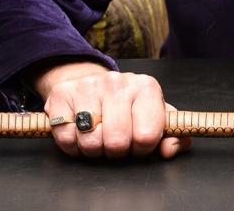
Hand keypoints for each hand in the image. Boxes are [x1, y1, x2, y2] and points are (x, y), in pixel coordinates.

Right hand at [30, 61, 191, 158]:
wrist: (92, 84)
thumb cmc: (127, 106)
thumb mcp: (155, 116)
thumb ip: (172, 135)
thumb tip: (169, 150)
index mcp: (146, 87)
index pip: (147, 135)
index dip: (141, 149)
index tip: (137, 143)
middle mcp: (118, 82)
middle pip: (117, 141)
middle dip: (116, 151)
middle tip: (115, 141)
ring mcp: (89, 86)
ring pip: (90, 141)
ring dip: (94, 149)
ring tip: (98, 136)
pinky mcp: (62, 94)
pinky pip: (66, 137)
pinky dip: (72, 145)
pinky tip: (80, 132)